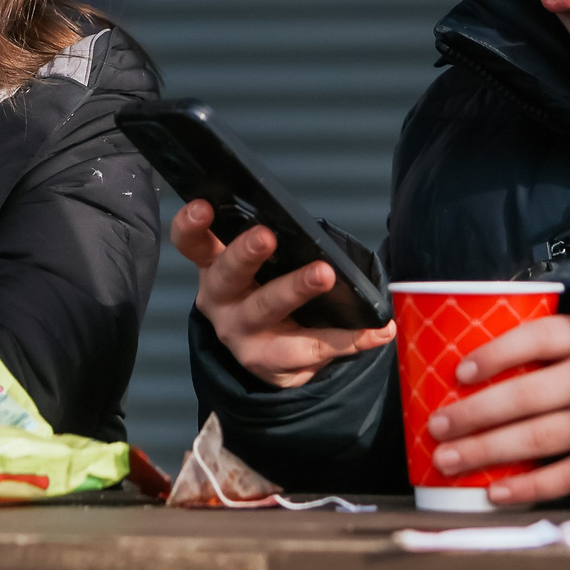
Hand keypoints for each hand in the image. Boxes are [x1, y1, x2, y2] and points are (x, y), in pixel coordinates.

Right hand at [173, 201, 395, 388]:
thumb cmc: (265, 293)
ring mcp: (241, 335)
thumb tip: (311, 229)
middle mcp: (221, 301)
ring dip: (296, 288)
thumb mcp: (254, 270)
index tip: (204, 206)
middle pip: (227, 275)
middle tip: (266, 236)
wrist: (267, 358)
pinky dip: (349, 339)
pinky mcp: (270, 364)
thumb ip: (266, 247)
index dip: (192, 225)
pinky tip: (377, 330)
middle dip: (245, 254)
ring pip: (266, 310)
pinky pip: (311, 349)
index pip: (192, 244)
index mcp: (214, 268)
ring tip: (325, 274)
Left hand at [427, 315, 569, 503]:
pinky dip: (531, 486)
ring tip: (448, 460)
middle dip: (477, 414)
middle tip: (437, 427)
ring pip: (542, 437)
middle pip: (529, 396)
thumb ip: (531, 341)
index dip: (498, 354)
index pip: (537, 338)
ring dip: (490, 451)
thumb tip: (456, 358)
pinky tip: (494, 491)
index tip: (460, 372)